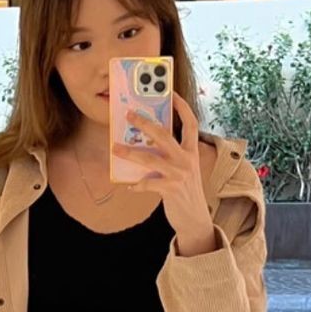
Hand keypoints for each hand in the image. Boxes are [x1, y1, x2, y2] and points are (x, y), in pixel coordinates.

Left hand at [117, 92, 214, 243]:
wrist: (195, 218)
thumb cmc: (185, 190)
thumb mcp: (184, 169)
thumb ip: (171, 155)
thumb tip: (145, 143)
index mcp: (192, 151)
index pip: (191, 123)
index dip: (182, 106)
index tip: (171, 93)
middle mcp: (187, 159)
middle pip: (164, 134)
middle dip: (144, 122)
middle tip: (129, 115)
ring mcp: (179, 174)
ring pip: (149, 158)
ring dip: (129, 153)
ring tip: (115, 148)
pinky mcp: (171, 189)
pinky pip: (147, 183)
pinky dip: (136, 185)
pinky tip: (128, 186)